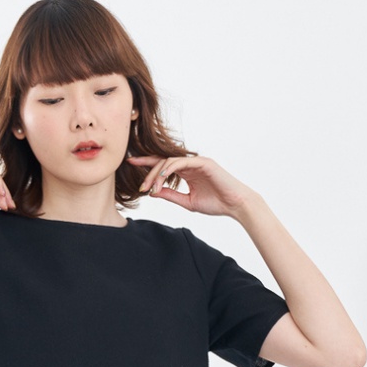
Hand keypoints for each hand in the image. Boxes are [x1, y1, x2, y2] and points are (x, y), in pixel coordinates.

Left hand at [126, 154, 256, 217]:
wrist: (235, 205)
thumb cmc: (216, 204)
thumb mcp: (187, 202)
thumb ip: (171, 195)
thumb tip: (153, 192)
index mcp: (187, 172)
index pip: (163, 165)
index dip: (147, 164)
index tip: (131, 164)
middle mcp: (190, 164)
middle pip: (163, 161)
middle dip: (148, 172)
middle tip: (139, 186)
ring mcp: (197, 161)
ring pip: (169, 161)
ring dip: (157, 174)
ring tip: (149, 188)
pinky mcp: (203, 162)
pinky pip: (181, 162)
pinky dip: (169, 169)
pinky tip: (161, 179)